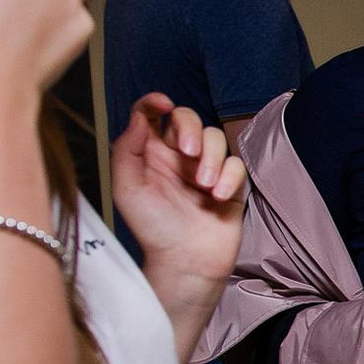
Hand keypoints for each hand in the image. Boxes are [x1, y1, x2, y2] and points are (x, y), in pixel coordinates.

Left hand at [115, 96, 247, 353]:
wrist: (186, 261)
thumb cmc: (153, 228)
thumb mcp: (128, 189)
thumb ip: (127, 150)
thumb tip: (141, 117)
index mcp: (150, 153)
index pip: (151, 114)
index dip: (155, 101)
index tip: (162, 104)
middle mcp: (178, 156)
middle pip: (188, 118)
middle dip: (191, 128)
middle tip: (188, 154)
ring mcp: (205, 168)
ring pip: (215, 137)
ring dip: (211, 157)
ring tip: (204, 186)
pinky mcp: (230, 183)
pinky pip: (236, 164)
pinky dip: (229, 177)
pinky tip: (218, 197)